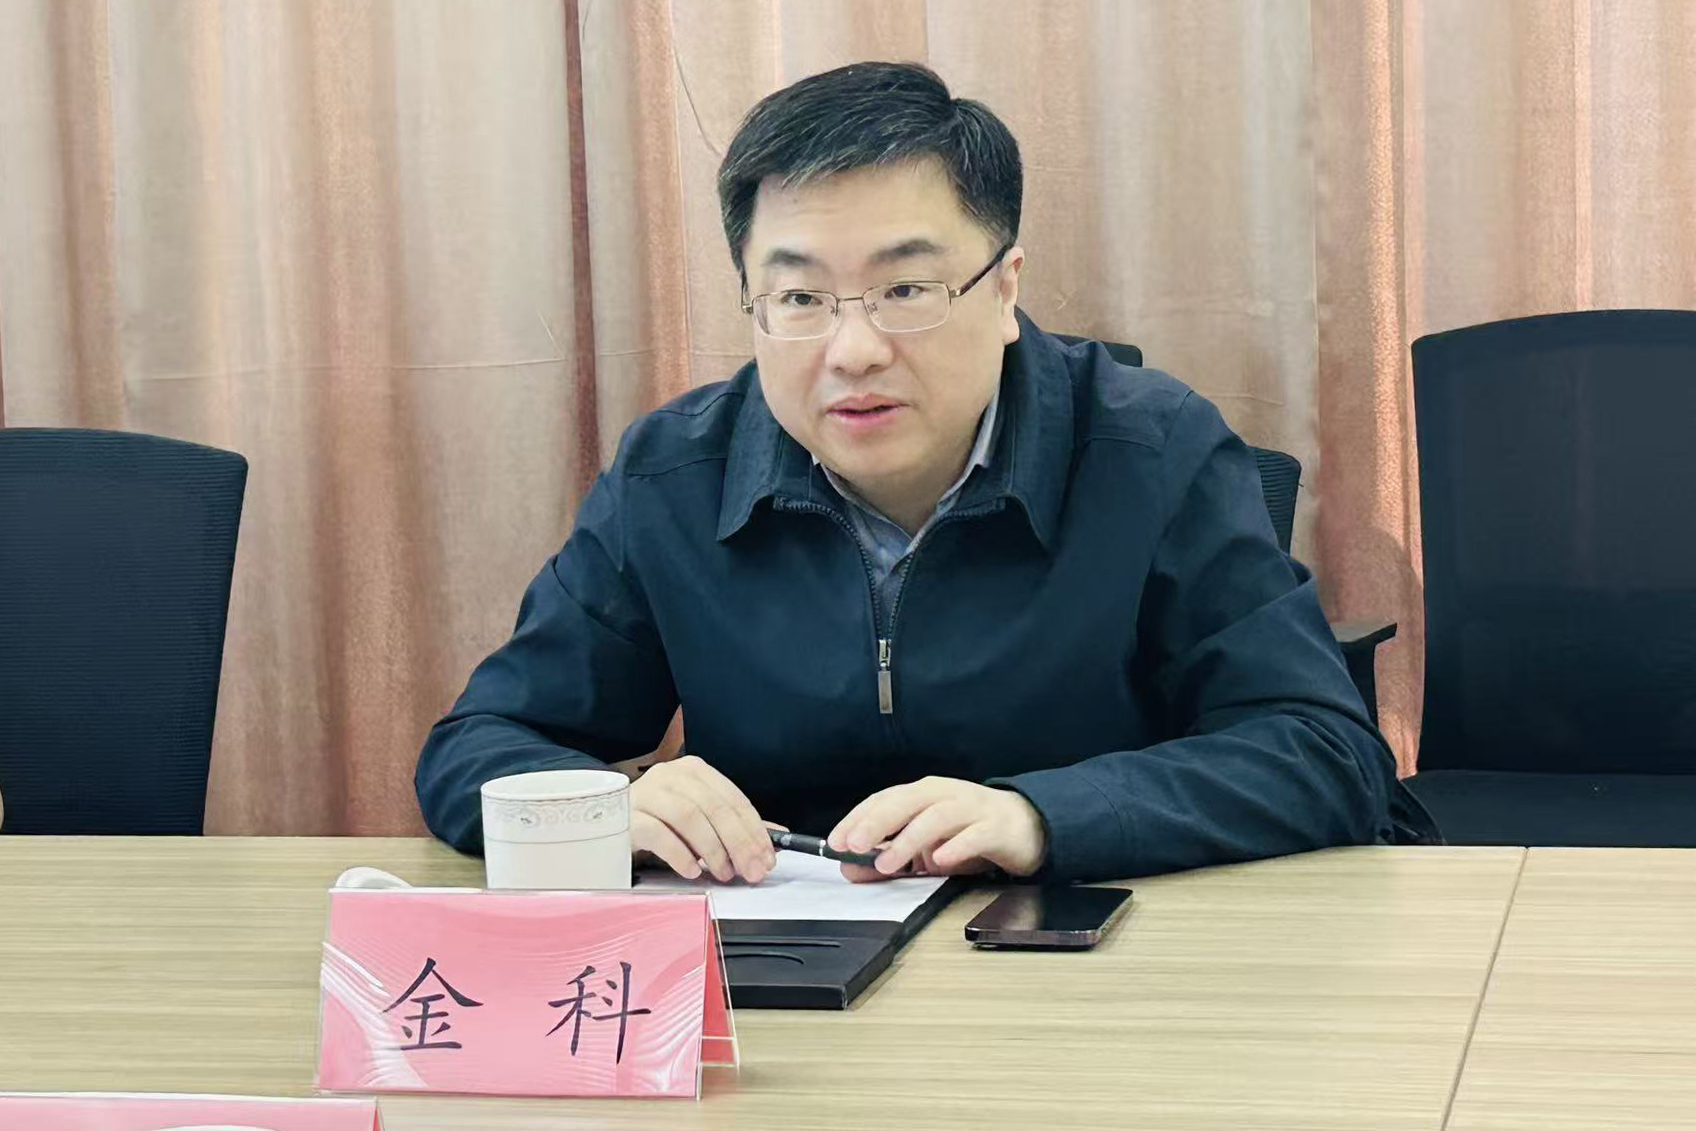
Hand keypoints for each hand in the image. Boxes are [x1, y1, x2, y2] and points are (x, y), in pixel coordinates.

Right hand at [629, 755, 776, 882]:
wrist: (607, 823)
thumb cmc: (658, 821)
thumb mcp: (699, 820)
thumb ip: (733, 825)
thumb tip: (776, 836)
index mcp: (694, 771)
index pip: (733, 799)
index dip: (754, 831)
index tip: (767, 857)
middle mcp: (670, 775)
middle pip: (714, 808)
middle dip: (739, 843)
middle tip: (751, 871)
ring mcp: (646, 793)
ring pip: (688, 816)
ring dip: (712, 849)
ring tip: (722, 873)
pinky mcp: (626, 816)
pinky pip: (657, 833)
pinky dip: (680, 854)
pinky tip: (692, 871)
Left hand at [827, 777, 1047, 882]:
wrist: (1025, 827)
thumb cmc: (970, 832)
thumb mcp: (924, 849)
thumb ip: (889, 859)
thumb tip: (851, 870)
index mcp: (924, 794)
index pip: (884, 800)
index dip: (858, 819)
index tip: (835, 842)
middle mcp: (945, 795)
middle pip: (906, 802)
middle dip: (877, 823)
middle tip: (854, 846)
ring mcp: (972, 809)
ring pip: (937, 817)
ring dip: (909, 839)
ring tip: (888, 862)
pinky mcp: (997, 828)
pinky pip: (975, 834)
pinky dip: (956, 847)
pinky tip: (940, 861)